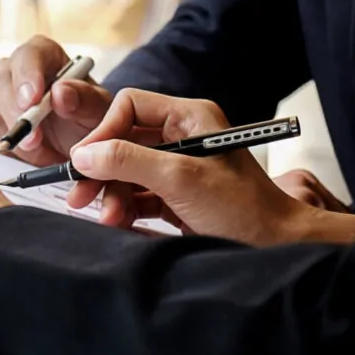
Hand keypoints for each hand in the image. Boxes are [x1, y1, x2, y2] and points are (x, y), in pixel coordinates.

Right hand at [0, 35, 113, 165]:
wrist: (77, 146)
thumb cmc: (87, 120)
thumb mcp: (98, 111)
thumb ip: (85, 100)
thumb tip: (59, 93)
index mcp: (42, 55)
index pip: (28, 55)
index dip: (27, 75)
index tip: (32, 100)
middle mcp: (12, 71)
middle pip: (0, 84)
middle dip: (15, 115)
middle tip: (34, 140)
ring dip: (17, 140)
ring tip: (46, 154)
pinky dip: (9, 153)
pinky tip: (32, 158)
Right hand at [65, 89, 354, 245]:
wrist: (276, 248)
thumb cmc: (243, 208)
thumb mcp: (180, 179)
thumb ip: (129, 161)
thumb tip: (84, 155)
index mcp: (189, 118)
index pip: (130, 106)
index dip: (104, 131)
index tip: (84, 161)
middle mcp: (181, 137)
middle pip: (122, 141)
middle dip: (100, 170)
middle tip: (79, 196)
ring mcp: (176, 167)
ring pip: (125, 172)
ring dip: (110, 195)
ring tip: (107, 219)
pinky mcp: (173, 196)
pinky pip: (135, 195)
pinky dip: (123, 209)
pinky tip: (118, 223)